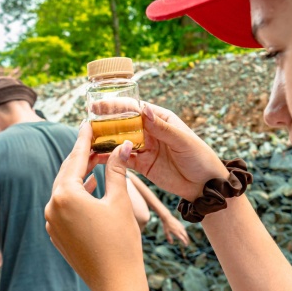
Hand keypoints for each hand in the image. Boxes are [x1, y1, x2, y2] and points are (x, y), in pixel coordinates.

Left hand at [45, 123, 146, 290]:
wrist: (115, 283)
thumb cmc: (121, 242)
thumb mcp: (119, 200)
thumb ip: (116, 170)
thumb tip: (122, 145)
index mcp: (65, 195)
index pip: (76, 159)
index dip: (84, 140)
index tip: (87, 123)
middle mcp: (52, 206)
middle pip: (67, 172)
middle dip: (81, 155)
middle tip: (92, 138)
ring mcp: (52, 222)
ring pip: (64, 189)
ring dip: (79, 175)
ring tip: (95, 161)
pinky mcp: (56, 234)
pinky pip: (63, 206)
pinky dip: (76, 194)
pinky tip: (90, 187)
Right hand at [97, 102, 227, 201]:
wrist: (205, 186)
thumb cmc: (200, 157)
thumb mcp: (183, 141)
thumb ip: (162, 128)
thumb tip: (144, 110)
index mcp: (160, 119)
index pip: (135, 109)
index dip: (116, 106)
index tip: (98, 105)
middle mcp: (150, 131)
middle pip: (123, 124)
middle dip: (105, 122)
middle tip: (86, 123)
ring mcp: (144, 148)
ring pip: (119, 141)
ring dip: (104, 140)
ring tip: (86, 140)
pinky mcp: (141, 165)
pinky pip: (122, 159)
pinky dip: (109, 158)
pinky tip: (95, 157)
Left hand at [160, 213, 189, 245]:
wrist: (167, 217)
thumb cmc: (166, 225)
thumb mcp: (166, 232)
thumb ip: (169, 238)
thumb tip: (171, 243)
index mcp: (176, 233)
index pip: (183, 239)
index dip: (185, 242)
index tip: (186, 245)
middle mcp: (180, 230)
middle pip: (185, 236)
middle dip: (187, 240)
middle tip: (187, 243)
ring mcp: (180, 226)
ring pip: (185, 232)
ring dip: (186, 236)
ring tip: (186, 239)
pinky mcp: (180, 224)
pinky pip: (184, 229)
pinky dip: (185, 232)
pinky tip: (184, 233)